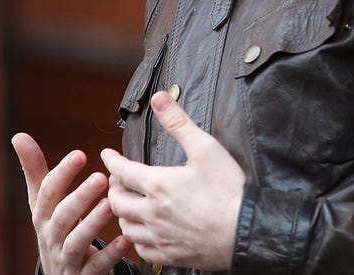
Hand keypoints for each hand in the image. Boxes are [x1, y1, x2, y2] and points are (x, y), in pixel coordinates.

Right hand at [11, 133, 130, 274]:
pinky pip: (96, 266)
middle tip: (100, 178)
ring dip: (93, 223)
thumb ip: (35, 170)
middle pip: (62, 217)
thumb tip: (18, 136)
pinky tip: (125, 240)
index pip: (47, 193)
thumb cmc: (55, 230)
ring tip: (111, 205)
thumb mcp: (43, 203)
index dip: (62, 174)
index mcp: (43, 216)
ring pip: (76, 242)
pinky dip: (110, 254)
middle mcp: (52, 237)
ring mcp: (67, 258)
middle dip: (79, 197)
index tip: (80, 154)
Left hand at [101, 91, 245, 269]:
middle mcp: (152, 213)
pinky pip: (141, 250)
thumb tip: (160, 98)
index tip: (107, 155)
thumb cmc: (228, 190)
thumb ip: (179, 122)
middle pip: (117, 201)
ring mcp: (159, 236)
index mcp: (158, 185)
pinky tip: (144, 233)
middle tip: (118, 180)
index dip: (111, 160)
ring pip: (125, 227)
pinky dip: (137, 239)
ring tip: (127, 205)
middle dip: (113, 187)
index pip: (122, 171)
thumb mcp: (205, 148)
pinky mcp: (169, 254)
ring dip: (122, 213)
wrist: (245, 229)